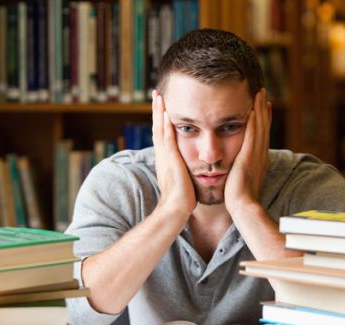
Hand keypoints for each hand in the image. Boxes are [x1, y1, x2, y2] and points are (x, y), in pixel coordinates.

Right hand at [152, 91, 196, 215]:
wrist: (175, 210)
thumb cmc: (182, 200)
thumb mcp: (181, 181)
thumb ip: (183, 171)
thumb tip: (188, 169)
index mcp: (166, 160)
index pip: (163, 135)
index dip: (162, 120)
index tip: (163, 106)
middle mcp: (163, 156)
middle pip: (158, 128)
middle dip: (157, 111)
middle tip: (156, 94)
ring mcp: (165, 157)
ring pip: (160, 129)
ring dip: (159, 112)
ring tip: (159, 96)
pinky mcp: (171, 160)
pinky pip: (167, 139)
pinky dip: (166, 125)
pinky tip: (167, 113)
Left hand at [224, 88, 271, 213]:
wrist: (243, 206)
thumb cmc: (239, 199)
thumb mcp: (241, 181)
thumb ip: (241, 171)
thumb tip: (236, 168)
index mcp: (259, 160)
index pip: (261, 135)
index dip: (263, 120)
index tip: (263, 107)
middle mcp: (261, 155)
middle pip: (264, 127)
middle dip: (263, 110)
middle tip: (263, 93)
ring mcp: (257, 155)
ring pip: (260, 127)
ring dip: (260, 110)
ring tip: (260, 94)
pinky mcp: (249, 157)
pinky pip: (253, 135)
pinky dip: (254, 121)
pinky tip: (252, 109)